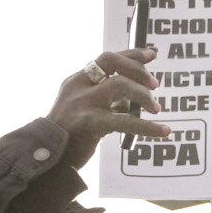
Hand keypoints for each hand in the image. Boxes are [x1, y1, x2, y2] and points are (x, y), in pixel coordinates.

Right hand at [48, 47, 169, 167]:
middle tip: (155, 85)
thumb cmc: (70, 134)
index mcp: (77, 81)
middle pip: (111, 62)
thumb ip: (105, 97)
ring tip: (157, 109)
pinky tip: (164, 131)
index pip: (106, 58)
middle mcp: (79, 87)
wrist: (47, 157)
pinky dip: (148, 127)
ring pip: (120, 85)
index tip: (151, 54)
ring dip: (143, 95)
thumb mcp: (85, 108)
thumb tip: (134, 92)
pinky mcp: (90, 123)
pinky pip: (125, 121)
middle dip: (137, 69)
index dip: (131, 54)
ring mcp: (83, 103)